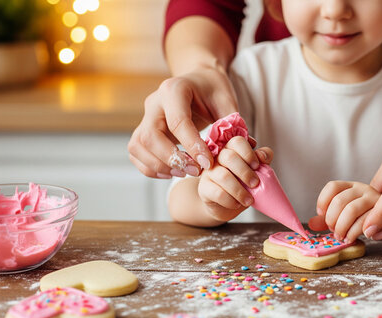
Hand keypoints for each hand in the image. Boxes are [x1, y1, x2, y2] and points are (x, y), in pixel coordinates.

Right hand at [127, 63, 238, 178]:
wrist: (198, 80)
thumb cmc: (213, 90)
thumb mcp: (226, 100)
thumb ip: (231, 123)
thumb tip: (245, 148)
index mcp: (174, 89)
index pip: (178, 121)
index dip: (192, 145)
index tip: (208, 163)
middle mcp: (154, 101)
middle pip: (150, 136)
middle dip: (173, 158)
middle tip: (196, 171)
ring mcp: (145, 116)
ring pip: (138, 145)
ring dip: (160, 165)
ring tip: (185, 173)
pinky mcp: (142, 130)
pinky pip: (136, 152)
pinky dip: (149, 167)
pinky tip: (172, 172)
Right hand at [198, 138, 272, 221]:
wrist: (228, 204)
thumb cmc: (243, 184)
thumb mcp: (257, 170)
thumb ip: (262, 159)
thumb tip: (262, 155)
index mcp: (232, 148)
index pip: (237, 142)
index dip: (249, 153)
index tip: (257, 166)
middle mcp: (218, 157)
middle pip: (229, 157)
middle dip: (245, 172)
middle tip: (255, 184)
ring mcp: (209, 172)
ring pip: (223, 176)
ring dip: (240, 190)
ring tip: (249, 200)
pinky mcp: (204, 188)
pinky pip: (217, 193)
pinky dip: (230, 200)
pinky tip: (237, 204)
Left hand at [308, 181, 379, 242]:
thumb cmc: (367, 218)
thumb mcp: (345, 216)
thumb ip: (329, 218)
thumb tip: (311, 224)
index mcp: (351, 187)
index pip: (332, 186)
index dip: (323, 201)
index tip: (322, 215)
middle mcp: (363, 189)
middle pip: (339, 200)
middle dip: (332, 220)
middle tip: (333, 230)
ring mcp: (374, 199)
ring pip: (350, 210)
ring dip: (341, 227)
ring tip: (341, 236)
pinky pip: (363, 223)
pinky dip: (353, 233)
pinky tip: (351, 237)